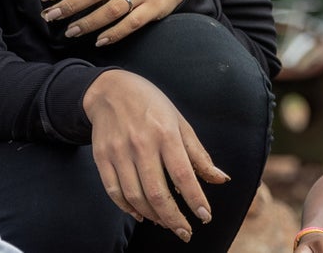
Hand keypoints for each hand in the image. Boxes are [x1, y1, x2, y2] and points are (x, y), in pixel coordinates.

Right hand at [83, 70, 228, 242]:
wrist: (109, 89)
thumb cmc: (151, 105)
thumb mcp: (179, 122)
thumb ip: (199, 154)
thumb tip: (221, 180)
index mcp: (165, 133)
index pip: (183, 174)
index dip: (195, 199)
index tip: (204, 216)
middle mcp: (140, 143)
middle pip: (157, 192)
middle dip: (174, 219)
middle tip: (185, 233)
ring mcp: (118, 151)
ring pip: (135, 196)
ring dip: (153, 216)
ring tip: (166, 223)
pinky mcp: (101, 157)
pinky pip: (114, 191)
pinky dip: (128, 208)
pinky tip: (141, 214)